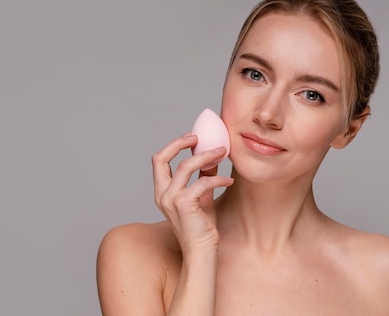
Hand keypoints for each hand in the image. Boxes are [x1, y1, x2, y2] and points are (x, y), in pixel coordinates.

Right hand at [152, 133, 233, 253]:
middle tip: (198, 137)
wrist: (202, 250)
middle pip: (161, 158)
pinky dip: (218, 178)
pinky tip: (229, 180)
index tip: (192, 137)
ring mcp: (171, 199)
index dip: (173, 145)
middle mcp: (162, 194)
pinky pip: (202, 182)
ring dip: (206, 156)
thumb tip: (212, 156)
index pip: (159, 160)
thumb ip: (202, 176)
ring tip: (222, 152)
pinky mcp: (184, 204)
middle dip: (179, 143)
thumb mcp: (201, 196)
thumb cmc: (201, 226)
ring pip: (184, 166)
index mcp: (161, 191)